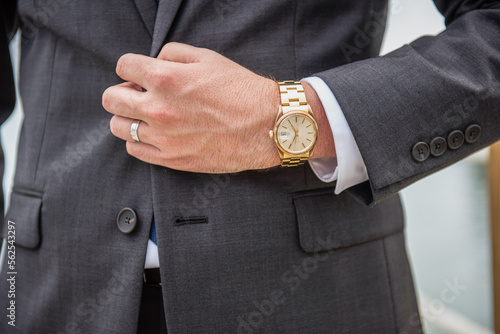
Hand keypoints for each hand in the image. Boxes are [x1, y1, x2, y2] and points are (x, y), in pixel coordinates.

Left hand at [102, 42, 334, 172]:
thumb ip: (172, 54)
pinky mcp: (171, 159)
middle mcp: (158, 109)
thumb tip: (153, 62)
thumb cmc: (241, 90)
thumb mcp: (208, 58)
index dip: (130, 67)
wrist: (266, 125)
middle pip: (111, 98)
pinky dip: (138, 139)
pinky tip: (154, 133)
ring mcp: (163, 137)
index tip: (139, 73)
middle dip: (122, 91)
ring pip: (118, 126)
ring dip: (127, 117)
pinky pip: (134, 149)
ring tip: (145, 115)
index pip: (123, 66)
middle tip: (138, 94)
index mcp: (166, 78)